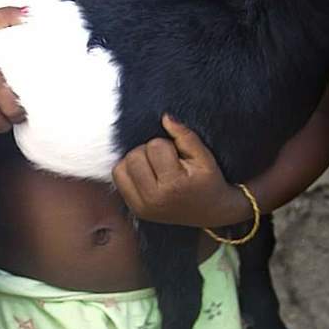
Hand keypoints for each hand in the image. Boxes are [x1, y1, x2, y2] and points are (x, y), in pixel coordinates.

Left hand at [111, 114, 248, 227]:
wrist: (210, 211)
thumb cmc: (208, 182)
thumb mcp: (204, 156)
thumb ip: (185, 135)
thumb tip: (165, 117)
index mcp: (173, 185)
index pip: (155, 146)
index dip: (167, 145)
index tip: (178, 157)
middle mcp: (153, 199)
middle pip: (134, 156)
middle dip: (150, 152)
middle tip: (167, 161)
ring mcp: (141, 207)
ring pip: (121, 166)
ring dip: (137, 161)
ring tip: (156, 168)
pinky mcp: (135, 209)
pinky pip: (118, 179)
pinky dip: (129, 172)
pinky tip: (146, 175)